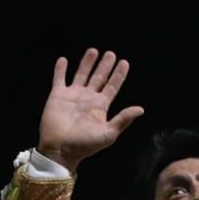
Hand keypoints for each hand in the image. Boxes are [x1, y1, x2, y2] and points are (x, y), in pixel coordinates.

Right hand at [37, 48, 143, 171]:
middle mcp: (87, 99)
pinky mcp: (57, 96)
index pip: (112, 86)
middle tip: (111, 53)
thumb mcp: (108, 134)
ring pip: (81, 75)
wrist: (60, 149)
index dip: (118, 75)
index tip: (124, 62)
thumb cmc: (85, 145)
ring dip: (87, 63)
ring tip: (93, 50)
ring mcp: (72, 96)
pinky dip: (60, 70)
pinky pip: (59, 79)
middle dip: (105, 66)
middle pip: (99, 78)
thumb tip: (141, 109)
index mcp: (100, 107)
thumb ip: (123, 120)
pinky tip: (63, 60)